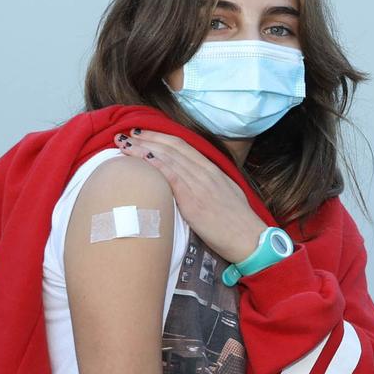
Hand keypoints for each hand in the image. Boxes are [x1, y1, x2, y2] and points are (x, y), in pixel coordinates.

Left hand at [117, 129, 267, 262]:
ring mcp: (199, 184)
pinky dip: (154, 163)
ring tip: (123, 144)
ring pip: (167, 157)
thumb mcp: (226, 196)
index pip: (183, 146)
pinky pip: (170, 175)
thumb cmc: (237, 224)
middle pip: (172, 147)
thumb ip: (208, 186)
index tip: (144, 135)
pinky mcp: (193, 199)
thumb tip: (191, 186)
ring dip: (142, 148)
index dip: (161, 137)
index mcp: (213, 171)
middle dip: (147, 138)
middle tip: (126, 135)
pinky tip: (140, 158)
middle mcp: (205, 172)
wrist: (249, 239)